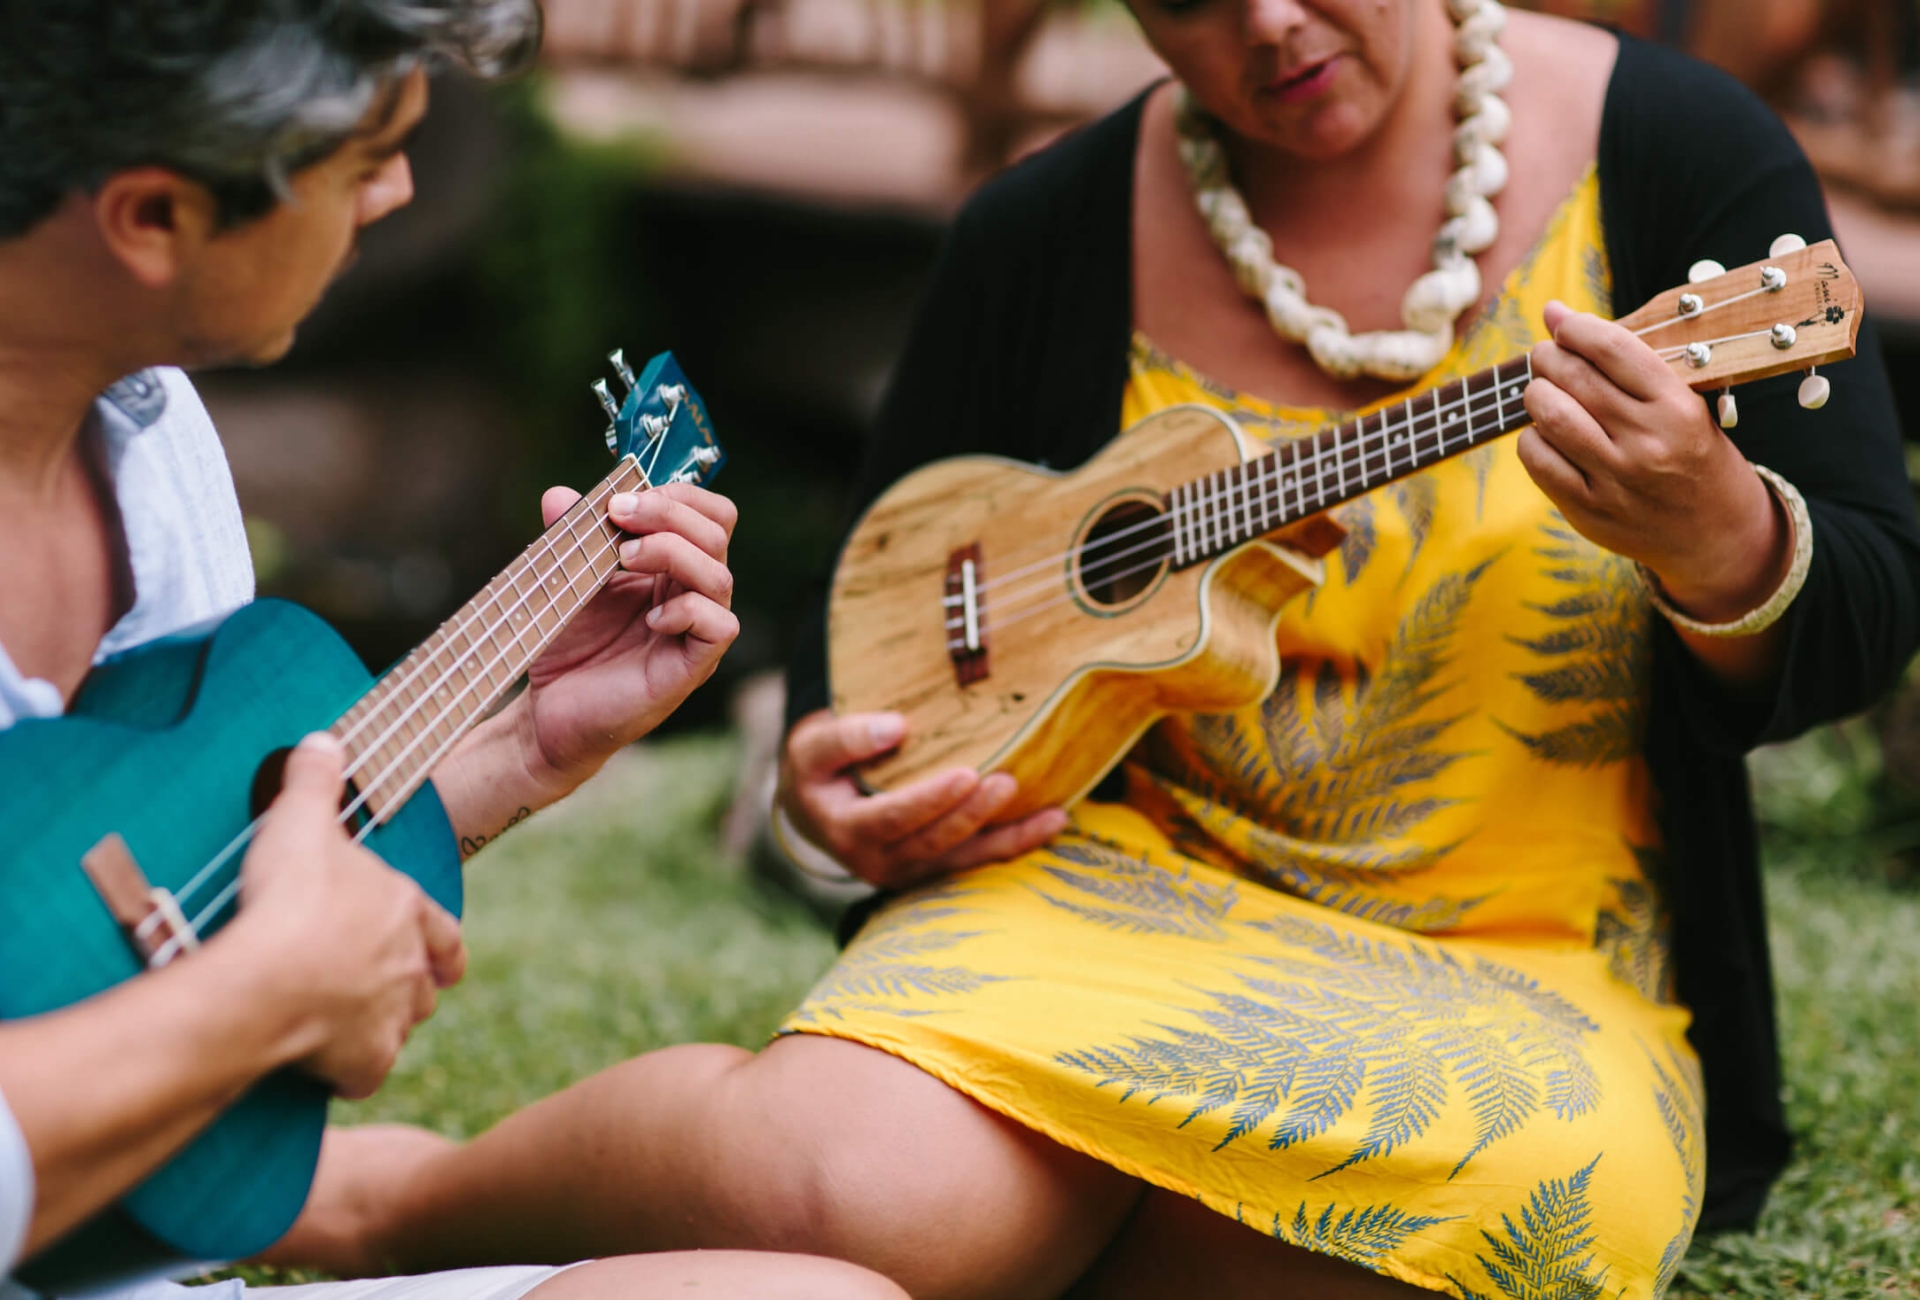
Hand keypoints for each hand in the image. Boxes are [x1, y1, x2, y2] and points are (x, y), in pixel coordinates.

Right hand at [233, 734, 465, 1099]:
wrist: (267, 978)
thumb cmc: (289, 896)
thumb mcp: (299, 821)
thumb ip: (314, 780)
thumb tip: (323, 739)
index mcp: (407, 911)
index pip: (445, 932)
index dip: (442, 943)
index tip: (445, 955)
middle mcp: (411, 967)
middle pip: (425, 984)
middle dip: (409, 985)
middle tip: (383, 987)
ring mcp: (390, 1018)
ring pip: (400, 1026)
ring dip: (381, 1024)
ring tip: (347, 1020)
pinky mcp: (362, 1063)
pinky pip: (363, 1074)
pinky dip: (347, 1071)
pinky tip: (321, 1065)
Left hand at [519, 483, 739, 792]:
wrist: (547, 713)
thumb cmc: (566, 648)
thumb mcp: (564, 580)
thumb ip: (569, 536)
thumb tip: (558, 494)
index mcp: (672, 567)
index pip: (707, 514)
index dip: (675, 495)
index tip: (620, 499)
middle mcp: (692, 593)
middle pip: (718, 532)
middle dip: (669, 513)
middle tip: (619, 516)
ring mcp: (695, 631)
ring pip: (720, 576)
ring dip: (672, 553)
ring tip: (623, 559)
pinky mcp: (692, 667)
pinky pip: (720, 627)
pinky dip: (688, 610)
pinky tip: (649, 617)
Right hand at [778, 709, 1067, 888]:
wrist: (814, 807)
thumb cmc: (817, 769)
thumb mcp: (812, 747)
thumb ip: (846, 737)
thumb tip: (896, 727)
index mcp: (847, 830)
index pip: (893, 817)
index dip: (931, 799)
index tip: (967, 774)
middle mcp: (878, 862)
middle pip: (933, 842)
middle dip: (973, 816)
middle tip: (1007, 782)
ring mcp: (907, 872)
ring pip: (962, 861)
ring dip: (1008, 840)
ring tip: (1051, 816)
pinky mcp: (931, 869)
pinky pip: (975, 861)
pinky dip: (1013, 845)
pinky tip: (1051, 825)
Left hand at [1519, 300, 1790, 622]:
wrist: (1715, 534)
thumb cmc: (1692, 453)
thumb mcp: (1682, 403)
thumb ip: (1622, 361)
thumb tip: (1553, 313)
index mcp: (1677, 407)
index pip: (1613, 349)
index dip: (1576, 328)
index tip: (1562, 324)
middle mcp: (1646, 442)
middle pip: (1574, 379)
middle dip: (1548, 358)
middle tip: (1546, 357)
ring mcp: (1616, 479)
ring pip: (1550, 416)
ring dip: (1535, 394)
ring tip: (1542, 391)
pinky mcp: (1588, 510)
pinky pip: (1538, 461)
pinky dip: (1531, 438)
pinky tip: (1543, 433)